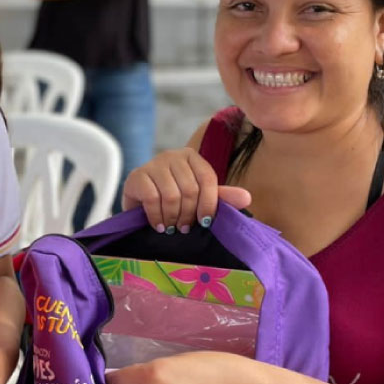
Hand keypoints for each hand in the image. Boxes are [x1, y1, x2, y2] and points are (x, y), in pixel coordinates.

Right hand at [122, 148, 251, 232]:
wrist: (139, 202)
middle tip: (185, 228)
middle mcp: (173, 155)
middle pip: (190, 190)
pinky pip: (152, 199)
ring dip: (173, 218)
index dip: (209, 204)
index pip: (208, 179)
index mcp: (192, 157)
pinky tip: (159, 225)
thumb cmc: (174, 199)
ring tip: (172, 228)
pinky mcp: (137, 175)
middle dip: (189, 214)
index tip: (205, 222)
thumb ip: (221, 197)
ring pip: (171, 196)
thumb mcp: (199, 197)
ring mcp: (153, 163)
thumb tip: (246, 198)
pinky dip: (157, 217)